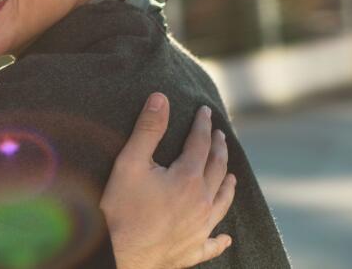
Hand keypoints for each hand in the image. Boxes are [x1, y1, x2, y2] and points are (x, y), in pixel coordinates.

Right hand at [100, 94, 234, 268]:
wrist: (119, 254)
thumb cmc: (121, 209)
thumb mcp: (129, 163)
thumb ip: (148, 130)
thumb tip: (161, 98)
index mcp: (187, 179)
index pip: (200, 144)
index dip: (203, 125)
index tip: (205, 111)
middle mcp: (201, 202)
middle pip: (217, 169)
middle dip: (219, 149)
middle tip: (221, 136)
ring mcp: (200, 229)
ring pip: (222, 202)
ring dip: (228, 186)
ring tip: (232, 176)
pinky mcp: (193, 251)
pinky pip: (213, 244)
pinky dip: (221, 239)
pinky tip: (225, 237)